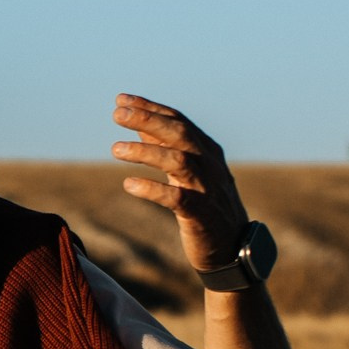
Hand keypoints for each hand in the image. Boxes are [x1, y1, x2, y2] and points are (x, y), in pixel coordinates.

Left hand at [110, 94, 251, 272]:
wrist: (233, 248)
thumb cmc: (206, 206)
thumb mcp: (188, 172)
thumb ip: (167, 149)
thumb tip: (142, 126)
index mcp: (207, 150)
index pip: (177, 120)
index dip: (150, 108)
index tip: (121, 100)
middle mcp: (209, 164)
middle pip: (179, 133)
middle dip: (147, 119)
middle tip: (116, 114)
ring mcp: (207, 188)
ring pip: (178, 161)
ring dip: (145, 152)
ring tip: (115, 149)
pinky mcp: (201, 214)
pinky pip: (176, 198)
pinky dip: (152, 189)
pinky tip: (129, 185)